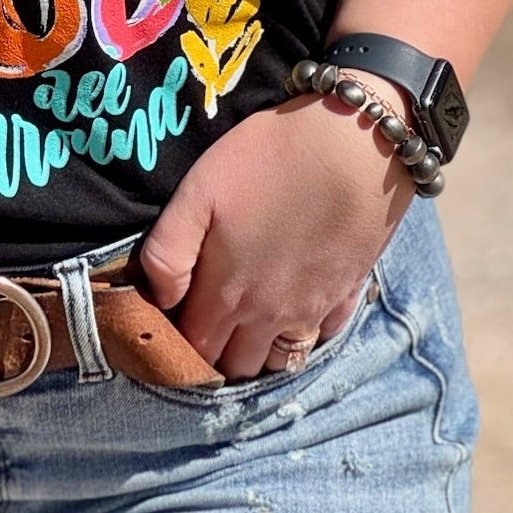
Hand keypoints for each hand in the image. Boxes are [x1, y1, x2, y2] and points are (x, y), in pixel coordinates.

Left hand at [139, 89, 413, 379]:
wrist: (353, 146)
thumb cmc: (268, 160)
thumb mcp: (198, 192)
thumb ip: (168, 252)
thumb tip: (159, 298)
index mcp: (227, 296)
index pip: (193, 349)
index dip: (177, 343)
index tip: (172, 320)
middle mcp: (269, 316)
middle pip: (236, 366)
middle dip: (217, 353)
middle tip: (208, 319)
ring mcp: (312, 311)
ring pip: (280, 362)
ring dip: (261, 352)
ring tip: (249, 321)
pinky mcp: (347, 295)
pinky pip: (322, 338)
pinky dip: (305, 332)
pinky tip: (296, 305)